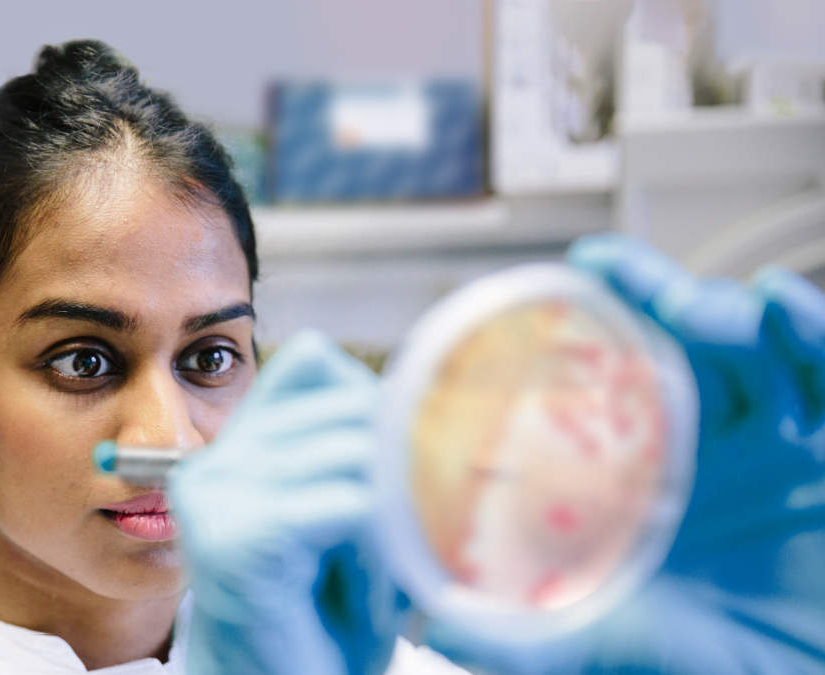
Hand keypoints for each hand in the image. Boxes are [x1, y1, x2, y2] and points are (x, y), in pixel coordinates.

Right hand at [168, 331, 404, 674]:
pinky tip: (365, 597)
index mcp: (233, 445)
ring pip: (358, 456)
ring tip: (381, 581)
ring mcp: (218, 497)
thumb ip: (351, 447)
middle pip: (347, 407)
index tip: (402, 464)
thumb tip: (412, 395)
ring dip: (394, 522)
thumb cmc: (316, 618)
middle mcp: (213, 461)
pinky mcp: (239, 541)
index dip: (372, 404)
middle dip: (397, 470)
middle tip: (407, 539)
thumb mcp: (339, 512)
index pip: (313, 362)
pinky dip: (381, 554)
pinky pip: (352, 506)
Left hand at [426, 234, 824, 672]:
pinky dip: (805, 331)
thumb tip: (436, 623)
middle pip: (681, 343)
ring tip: (682, 301)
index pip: (617, 384)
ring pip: (749, 348)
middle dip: (645, 293)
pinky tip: (773, 297)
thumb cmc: (715, 662)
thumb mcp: (612, 648)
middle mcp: (715, 445)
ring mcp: (778, 445)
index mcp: (654, 476)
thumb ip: (528, 641)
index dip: (585, 334)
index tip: (546, 295)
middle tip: (602, 266)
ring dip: (714, 308)